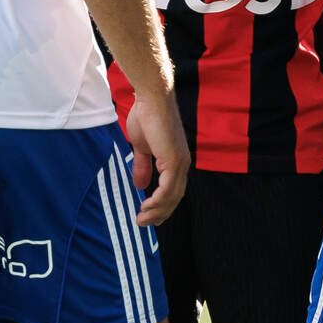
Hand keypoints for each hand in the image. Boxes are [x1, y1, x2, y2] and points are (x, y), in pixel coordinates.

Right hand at [124, 91, 190, 224]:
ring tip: (142, 219)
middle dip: (159, 213)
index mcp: (176, 160)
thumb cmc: (146, 117)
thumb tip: (140, 185)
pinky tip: (147, 207)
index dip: (161, 205)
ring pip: (172, 196)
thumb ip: (142, 166)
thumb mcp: (141, 147)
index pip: (172, 190)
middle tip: (143, 223)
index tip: (146, 214)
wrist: (151, 99)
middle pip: (174, 197)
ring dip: (157, 210)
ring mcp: (180, 162)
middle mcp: (182, 163)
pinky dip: (158, 200)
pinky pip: (168, 188)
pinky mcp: (174, 160)